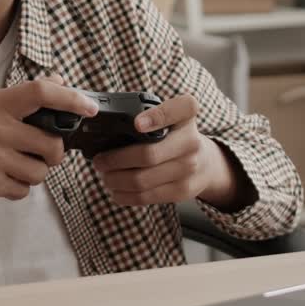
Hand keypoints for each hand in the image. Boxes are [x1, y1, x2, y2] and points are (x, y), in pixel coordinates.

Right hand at [0, 75, 97, 214]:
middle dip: (54, 154)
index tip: (89, 108)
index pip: (42, 93)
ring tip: (15, 166)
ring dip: (35, 173)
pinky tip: (1, 178)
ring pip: (41, 172)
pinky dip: (18, 188)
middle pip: (52, 145)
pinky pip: (23, 191)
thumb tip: (60, 83)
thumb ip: (21, 97)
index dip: (71, 98)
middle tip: (42, 153)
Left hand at [91, 94, 243, 207]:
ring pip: (143, 179)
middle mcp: (192, 141)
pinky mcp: (183, 191)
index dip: (157, 116)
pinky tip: (116, 190)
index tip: (136, 124)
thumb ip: (147, 113)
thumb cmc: (175, 135)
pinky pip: (147, 196)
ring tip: (104, 176)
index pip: (180, 109)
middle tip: (99, 161)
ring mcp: (189, 168)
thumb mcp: (170, 116)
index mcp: (187, 114)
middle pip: (148, 154)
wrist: (205, 163)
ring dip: (116, 180)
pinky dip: (125, 195)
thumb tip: (105, 128)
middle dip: (115, 160)